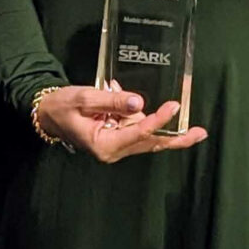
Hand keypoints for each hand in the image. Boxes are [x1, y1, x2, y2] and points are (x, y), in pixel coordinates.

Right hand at [35, 84, 208, 162]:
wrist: (48, 113)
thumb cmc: (62, 107)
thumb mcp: (84, 99)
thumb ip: (111, 101)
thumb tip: (139, 102)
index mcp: (104, 145)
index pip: (138, 132)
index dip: (158, 120)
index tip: (174, 106)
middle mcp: (114, 150)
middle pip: (151, 143)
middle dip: (176, 138)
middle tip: (200, 133)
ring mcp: (117, 146)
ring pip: (149, 140)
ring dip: (171, 133)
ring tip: (195, 130)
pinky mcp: (119, 139)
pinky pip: (141, 133)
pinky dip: (154, 124)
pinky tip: (165, 114)